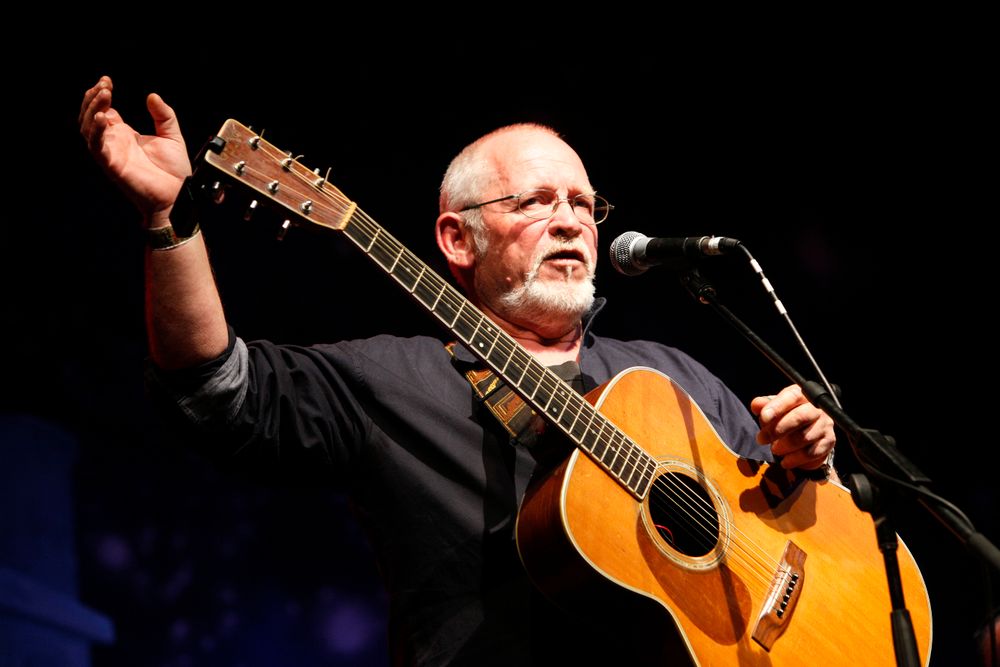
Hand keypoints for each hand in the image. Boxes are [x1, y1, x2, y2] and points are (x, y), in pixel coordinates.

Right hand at [79, 75, 191, 222]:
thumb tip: (152, 96)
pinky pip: (96, 147)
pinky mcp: (112, 166)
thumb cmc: (174, 171)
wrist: (178, 195)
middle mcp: (114, 143)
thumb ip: (164, 115)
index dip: (101, 94)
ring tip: (103, 94)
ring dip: (92, 110)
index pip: (104, 110)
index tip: (107, 80)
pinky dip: (96, 131)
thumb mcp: (172, 136)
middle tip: (103, 84)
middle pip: (90, 116)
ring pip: (88, 129)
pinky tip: (102, 117)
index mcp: (125, 135)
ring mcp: (111, 154)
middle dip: (93, 98)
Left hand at [751, 384, 835, 469]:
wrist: (808, 430)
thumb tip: (756, 404)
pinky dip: (795, 459)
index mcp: (802, 395)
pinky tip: (785, 461)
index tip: (764, 417)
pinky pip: (812, 453)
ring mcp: (825, 425)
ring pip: (805, 437)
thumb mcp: (774, 408)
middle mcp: (817, 408)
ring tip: (774, 449)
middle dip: (778, 429)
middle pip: (800, 417)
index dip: (777, 406)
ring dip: (785, 446)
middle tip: (762, 439)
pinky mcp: (828, 442)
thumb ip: (764, 405)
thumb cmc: (787, 416)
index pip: (792, 396)